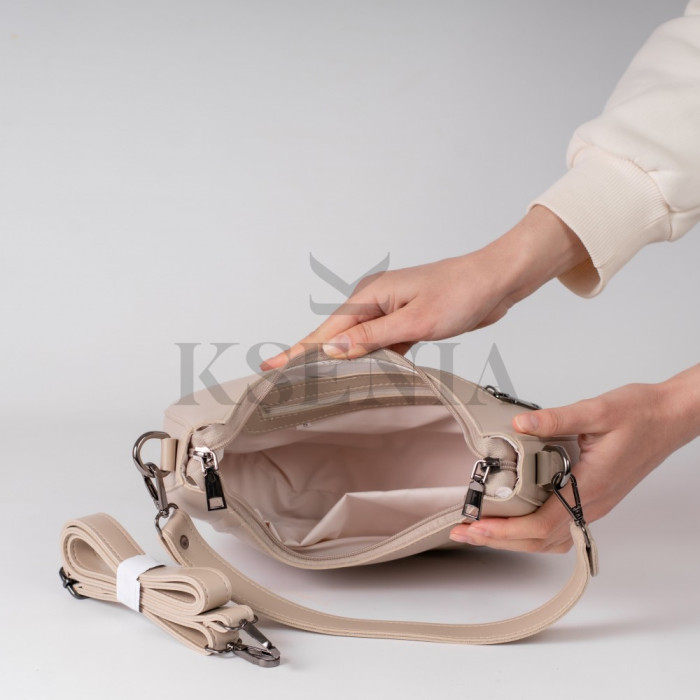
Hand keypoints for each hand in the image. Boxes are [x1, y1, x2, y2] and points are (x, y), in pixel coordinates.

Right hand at [260, 206, 586, 368]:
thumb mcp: (416, 320)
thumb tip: (331, 347)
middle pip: (335, 335)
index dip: (298, 350)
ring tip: (314, 381)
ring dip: (341, 360)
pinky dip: (370, 358)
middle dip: (311, 356)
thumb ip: (372, 337)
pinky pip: (379, 343)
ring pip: (357, 342)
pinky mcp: (405, 320)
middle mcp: (375, 301)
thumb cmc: (461, 292)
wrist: (496, 281)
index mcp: (370, 295)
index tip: (271, 364)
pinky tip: (361, 374)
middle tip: (283, 378)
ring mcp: (390, 311)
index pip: (326, 329)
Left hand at [449, 366, 699, 552]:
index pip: (542, 524)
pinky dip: (533, 532)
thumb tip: (519, 424)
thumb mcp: (597, 410)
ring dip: (513, 539)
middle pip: (540, 539)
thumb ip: (556, 418)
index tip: (475, 527)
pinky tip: (515, 522)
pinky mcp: (594, 498)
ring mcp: (594, 504)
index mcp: (591, 486)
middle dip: (498, 539)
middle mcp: (593, 503)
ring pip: (550, 539)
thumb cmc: (640, 414)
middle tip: (463, 532)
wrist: (669, 417)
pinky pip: (560, 528)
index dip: (505, 530)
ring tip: (481, 530)